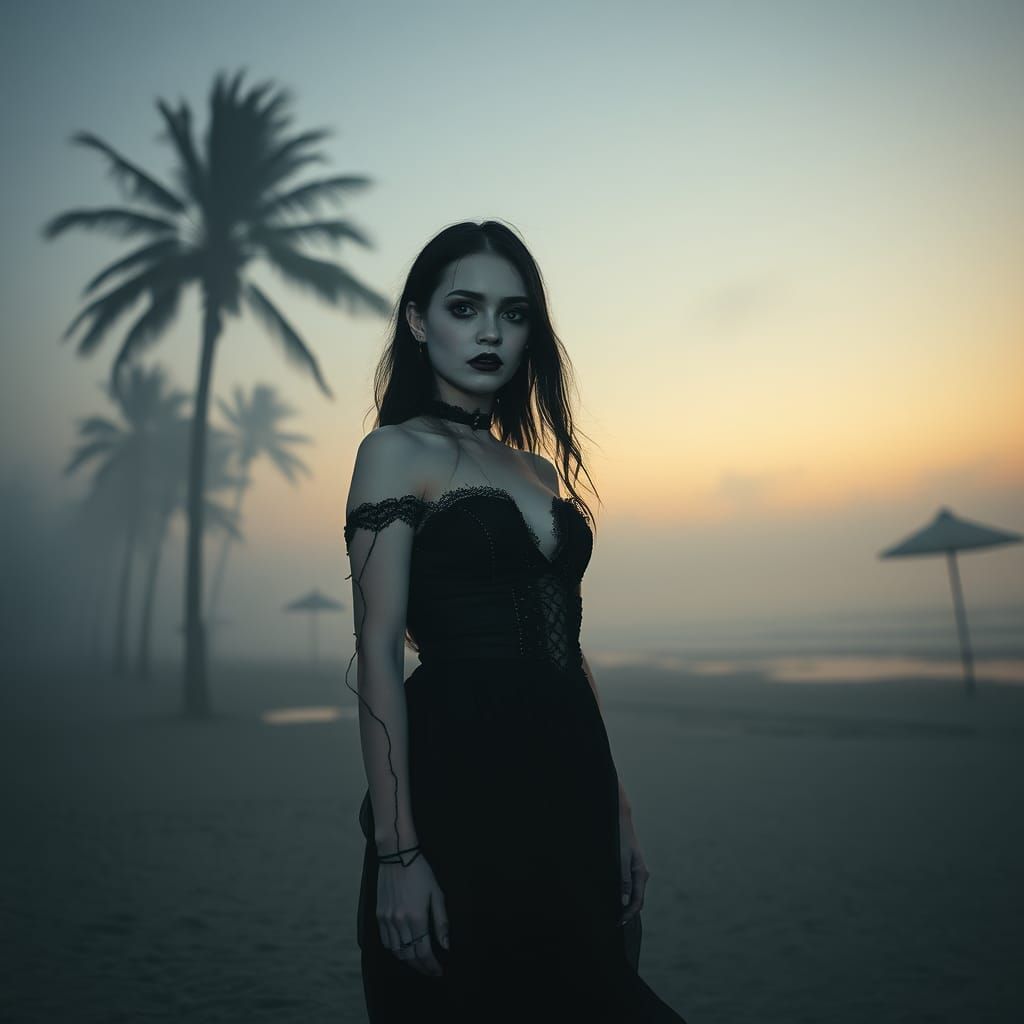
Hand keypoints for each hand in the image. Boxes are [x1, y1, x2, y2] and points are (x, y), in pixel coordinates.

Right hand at [376, 853, 449, 976]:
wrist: (396, 855)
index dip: (432, 966)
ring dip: (408, 961)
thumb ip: (441, 922)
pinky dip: (394, 950)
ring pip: (396, 952)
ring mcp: (387, 919)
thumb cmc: (420, 872)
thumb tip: (446, 945)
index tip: (439, 971)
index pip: (424, 952)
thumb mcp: (437, 894)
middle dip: (421, 967)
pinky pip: (385, 941)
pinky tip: (403, 949)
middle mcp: (399, 922)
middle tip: (431, 970)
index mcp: (416, 917)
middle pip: (409, 956)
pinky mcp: (379, 915)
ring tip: (419, 962)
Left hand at [618, 813, 649, 926]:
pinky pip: (633, 885)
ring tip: (616, 913)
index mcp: (641, 873)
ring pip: (636, 893)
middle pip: (638, 899)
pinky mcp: (634, 867)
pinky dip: (627, 894)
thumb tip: (625, 901)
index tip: (618, 923)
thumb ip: (623, 880)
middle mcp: (643, 873)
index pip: (637, 901)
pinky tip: (619, 898)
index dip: (628, 914)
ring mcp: (639, 870)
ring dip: (628, 904)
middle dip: (629, 912)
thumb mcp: (621, 859)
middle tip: (616, 922)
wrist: (621, 821)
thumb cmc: (620, 838)